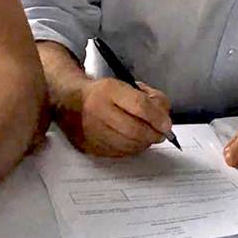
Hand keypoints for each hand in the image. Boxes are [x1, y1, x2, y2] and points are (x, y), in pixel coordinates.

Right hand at [57, 77, 172, 156]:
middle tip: (161, 134)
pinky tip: (133, 141)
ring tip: (147, 136)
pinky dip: (132, 149)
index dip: (157, 117)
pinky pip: (119, 153)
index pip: (139, 105)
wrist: (70, 103)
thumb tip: (164, 119)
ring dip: (144, 143)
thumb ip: (150, 98)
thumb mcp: (127, 85)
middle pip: (135, 129)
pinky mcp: (91, 146)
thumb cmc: (104, 93)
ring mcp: (92, 131)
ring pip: (128, 145)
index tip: (167, 124)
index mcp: (108, 90)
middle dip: (153, 134)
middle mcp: (97, 110)